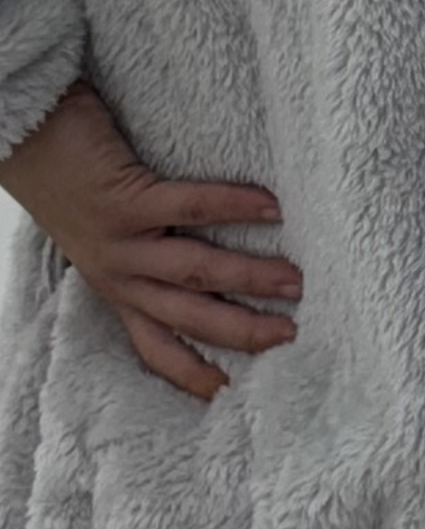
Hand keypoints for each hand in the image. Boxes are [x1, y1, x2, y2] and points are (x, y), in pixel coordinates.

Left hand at [0, 81, 302, 401]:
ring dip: (249, 280)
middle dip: (242, 332)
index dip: (191, 373)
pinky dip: (234, 207)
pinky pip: (189, 207)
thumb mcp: (100, 232)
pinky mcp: (125, 200)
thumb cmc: (68, 177)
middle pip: (187, 317)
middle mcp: (116, 275)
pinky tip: (271, 207)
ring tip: (294, 282)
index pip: (154, 345)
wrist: (22, 136)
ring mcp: (120, 242)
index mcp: (114, 286)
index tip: (232, 392)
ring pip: (195, 271)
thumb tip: (205, 262)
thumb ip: (141, 249)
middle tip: (290, 334)